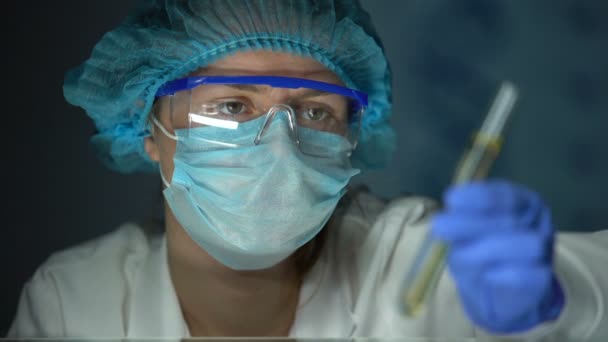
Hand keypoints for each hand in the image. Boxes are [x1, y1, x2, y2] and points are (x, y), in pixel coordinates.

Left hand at [431, 179, 564, 332]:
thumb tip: (442, 221)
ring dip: (489, 249)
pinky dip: (505, 274)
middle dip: (472, 223)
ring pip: (527, 244)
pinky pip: (528, 275)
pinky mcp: (543, 278)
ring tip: (461, 256)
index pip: (504, 194)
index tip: (450, 200)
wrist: (499, 289)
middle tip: (440, 227)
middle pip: (511, 218)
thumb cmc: (480, 250)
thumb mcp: (465, 233)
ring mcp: (544, 248)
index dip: (477, 197)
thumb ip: (459, 224)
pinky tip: (486, 274)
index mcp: (520, 200)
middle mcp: (537, 220)